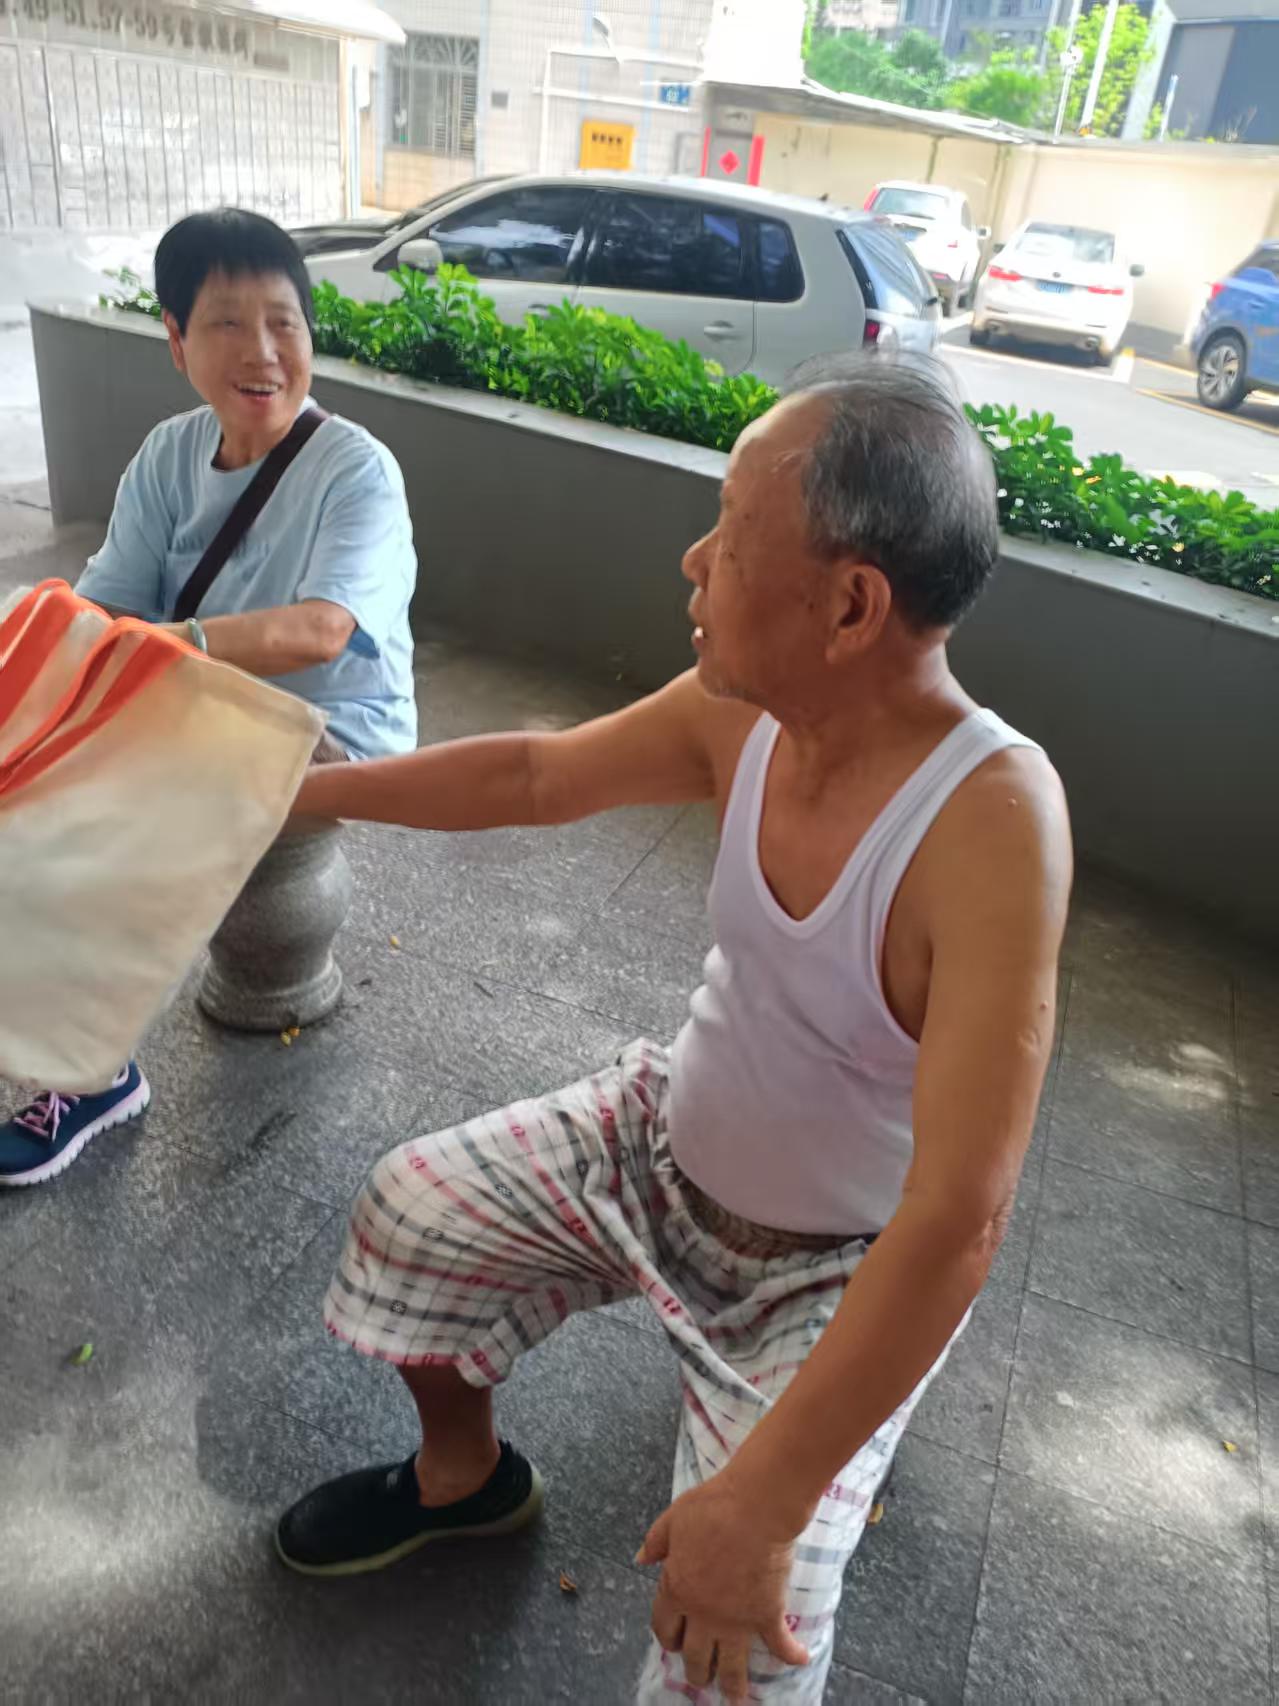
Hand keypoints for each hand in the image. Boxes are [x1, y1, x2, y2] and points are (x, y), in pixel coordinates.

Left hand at [636, 1471, 807, 1701]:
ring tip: (736, 1698)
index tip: (672, 1643)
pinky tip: (801, 1660)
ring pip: (730, 1665)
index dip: (667, 1638)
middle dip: (696, 1671)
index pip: (663, 1626)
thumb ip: (656, 1542)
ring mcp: (735, 1620)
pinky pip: (779, 1643)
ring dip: (733, 1685)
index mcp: (676, 1590)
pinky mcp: (767, 1616)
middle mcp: (703, 1614)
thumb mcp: (673, 1518)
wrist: (754, 1508)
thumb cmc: (712, 1508)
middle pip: (695, 1656)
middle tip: (701, 1678)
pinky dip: (792, 1654)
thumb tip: (640, 1559)